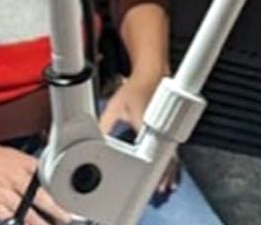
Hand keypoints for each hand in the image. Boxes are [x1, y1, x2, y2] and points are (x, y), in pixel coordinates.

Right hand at [0, 140, 71, 224]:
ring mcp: (4, 194)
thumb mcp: (14, 153)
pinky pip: (9, 219)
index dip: (61, 192)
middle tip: (68, 219)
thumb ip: (30, 163)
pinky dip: (20, 224)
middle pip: (42, 199)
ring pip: (28, 214)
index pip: (49, 180)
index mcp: (24, 164)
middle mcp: (16, 179)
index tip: (71, 200)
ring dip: (41, 223)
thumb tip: (46, 165)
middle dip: (57, 211)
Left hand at [99, 73, 179, 196]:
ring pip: (171, 154)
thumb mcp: (114, 107)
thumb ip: (103, 125)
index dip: (153, 168)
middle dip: (163, 175)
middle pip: (166, 157)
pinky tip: (169, 172)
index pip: (152, 151)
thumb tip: (89, 140)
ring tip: (165, 186)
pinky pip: (171, 148)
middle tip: (159, 189)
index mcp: (145, 123)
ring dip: (169, 170)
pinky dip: (170, 162)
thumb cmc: (135, 87)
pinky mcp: (167, 128)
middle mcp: (158, 127)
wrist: (152, 72)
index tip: (153, 182)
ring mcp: (165, 128)